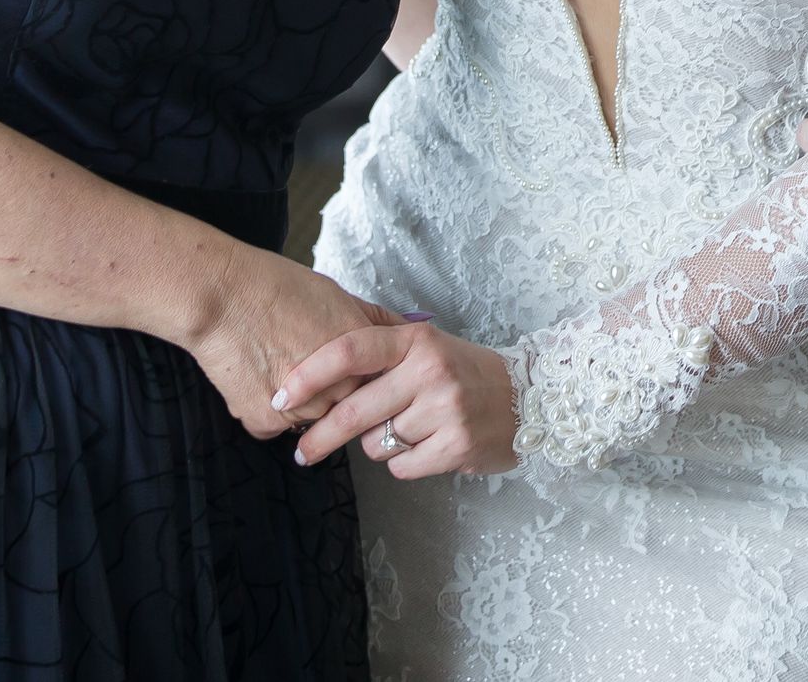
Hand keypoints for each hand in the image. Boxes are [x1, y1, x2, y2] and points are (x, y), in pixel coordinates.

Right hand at [182, 243, 391, 439]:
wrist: (223, 296)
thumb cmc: (278, 287)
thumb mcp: (339, 296)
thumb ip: (373, 323)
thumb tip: (409, 328)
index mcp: (361, 360)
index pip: (374, 386)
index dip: (355, 376)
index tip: (341, 368)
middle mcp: (339, 389)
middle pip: (342, 405)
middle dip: (328, 392)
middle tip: (298, 360)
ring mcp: (304, 410)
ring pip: (309, 419)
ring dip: (298, 404)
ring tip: (275, 365)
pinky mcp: (268, 422)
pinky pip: (274, 425)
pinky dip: (265, 409)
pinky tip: (255, 377)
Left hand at [279, 322, 520, 478]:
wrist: (526, 396)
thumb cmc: (461, 371)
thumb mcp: (424, 347)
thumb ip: (379, 351)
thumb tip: (311, 368)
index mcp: (416, 340)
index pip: (350, 351)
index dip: (309, 374)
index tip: (280, 396)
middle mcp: (430, 370)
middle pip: (353, 411)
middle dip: (319, 437)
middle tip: (302, 452)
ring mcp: (445, 409)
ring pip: (376, 444)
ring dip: (379, 445)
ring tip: (407, 431)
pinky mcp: (456, 446)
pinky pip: (401, 467)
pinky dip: (405, 463)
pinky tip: (427, 447)